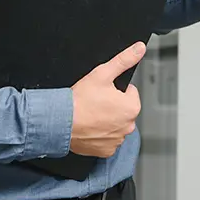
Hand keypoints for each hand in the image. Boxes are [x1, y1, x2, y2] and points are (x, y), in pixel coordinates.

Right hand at [69, 42, 145, 156]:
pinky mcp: (106, 150)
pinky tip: (90, 127)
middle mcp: (129, 125)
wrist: (60, 122)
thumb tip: (139, 49)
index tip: (102, 92)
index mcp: (132, 107)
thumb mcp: (103, 73)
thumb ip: (124, 59)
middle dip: (112, 106)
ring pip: (115, 125)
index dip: (114, 90)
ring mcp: (118, 139)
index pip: (129, 93)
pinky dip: (100, 135)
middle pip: (122, 110)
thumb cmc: (80, 100)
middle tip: (94, 103)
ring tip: (91, 114)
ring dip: (106, 120)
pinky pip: (107, 140)